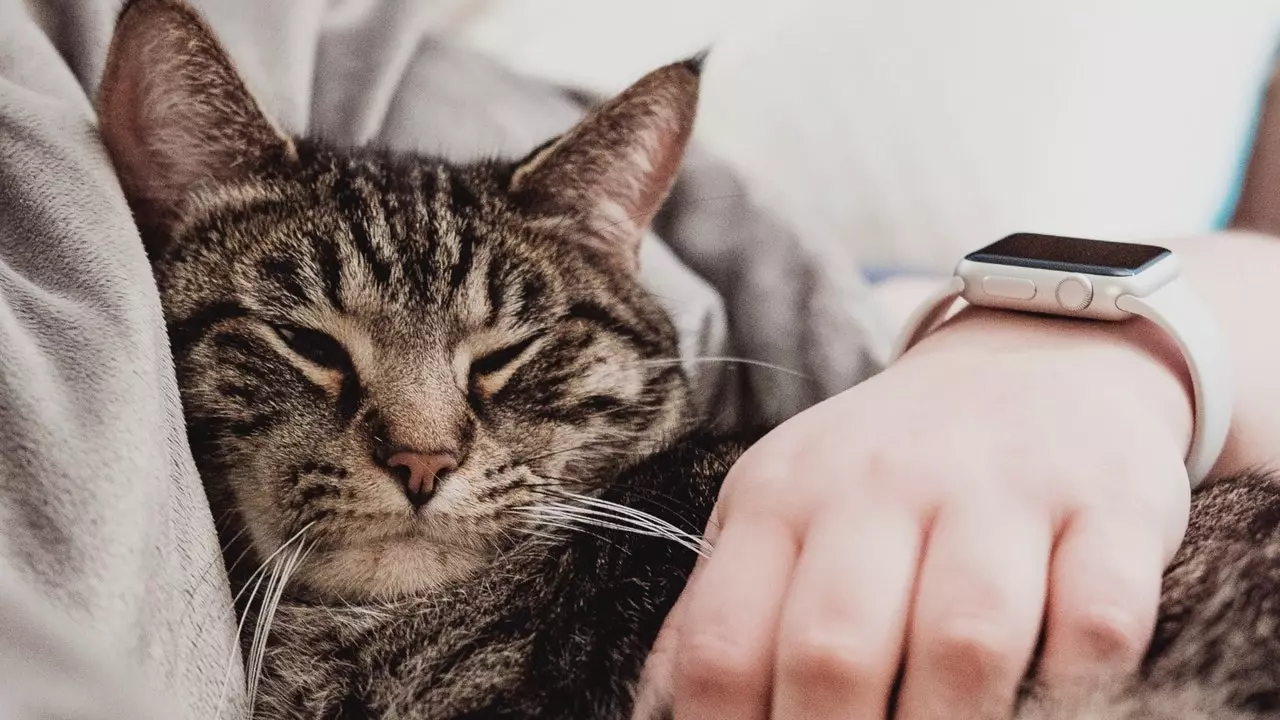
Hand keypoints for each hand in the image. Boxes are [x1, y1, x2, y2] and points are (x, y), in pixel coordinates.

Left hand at [657, 307, 1196, 719]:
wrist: (1034, 352)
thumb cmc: (890, 465)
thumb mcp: (782, 509)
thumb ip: (721, 607)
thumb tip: (659, 711)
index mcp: (781, 499)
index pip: (723, 645)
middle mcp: (880, 486)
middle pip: (833, 650)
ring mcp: (998, 491)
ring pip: (964, 641)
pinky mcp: (1109, 506)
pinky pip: (1097, 623)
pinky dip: (1077, 688)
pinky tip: (1051, 699)